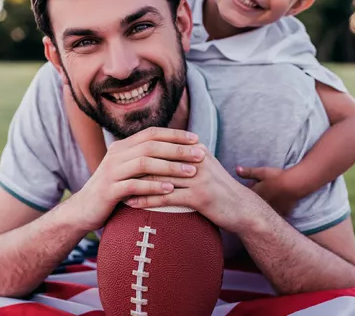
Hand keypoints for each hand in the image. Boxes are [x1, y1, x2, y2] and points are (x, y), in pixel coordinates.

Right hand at [66, 127, 205, 231]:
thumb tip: (175, 151)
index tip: (196, 139)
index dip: (175, 134)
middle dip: (178, 149)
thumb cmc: (113, 190)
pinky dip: (154, 186)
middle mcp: (115, 155)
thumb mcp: (128, 170)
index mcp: (122, 147)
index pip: (151, 133)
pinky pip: (134, 185)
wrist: (84, 210)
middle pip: (150, 145)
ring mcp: (110, 172)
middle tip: (200, 154)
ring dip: (170, 166)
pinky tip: (171, 189)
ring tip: (191, 172)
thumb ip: (144, 159)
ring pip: (144, 163)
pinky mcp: (108, 190)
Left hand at [126, 146, 261, 232]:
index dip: (139, 151)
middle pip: (157, 159)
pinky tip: (132, 203)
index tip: (118, 157)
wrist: (242, 209)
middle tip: (112, 171)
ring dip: (135, 183)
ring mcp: (198, 178)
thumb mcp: (203, 166)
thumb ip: (183, 156)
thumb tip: (159, 149)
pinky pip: (166, 197)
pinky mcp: (199, 197)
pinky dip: (146, 199)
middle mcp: (197, 160)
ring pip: (159, 178)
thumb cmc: (218, 189)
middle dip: (133, 165)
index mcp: (196, 149)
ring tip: (116, 188)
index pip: (162, 145)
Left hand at [236, 166, 297, 215]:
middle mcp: (262, 204)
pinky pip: (278, 216)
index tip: (246, 192)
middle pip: (254, 206)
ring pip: (266, 212)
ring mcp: (273, 209)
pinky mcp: (283, 212)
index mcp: (255, 195)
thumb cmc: (277, 177)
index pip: (245, 197)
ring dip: (264, 210)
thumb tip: (236, 169)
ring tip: (266, 205)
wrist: (294, 184)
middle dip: (252, 204)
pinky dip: (276, 214)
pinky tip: (276, 215)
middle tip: (256, 199)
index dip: (244, 194)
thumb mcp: (261, 172)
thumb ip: (248, 172)